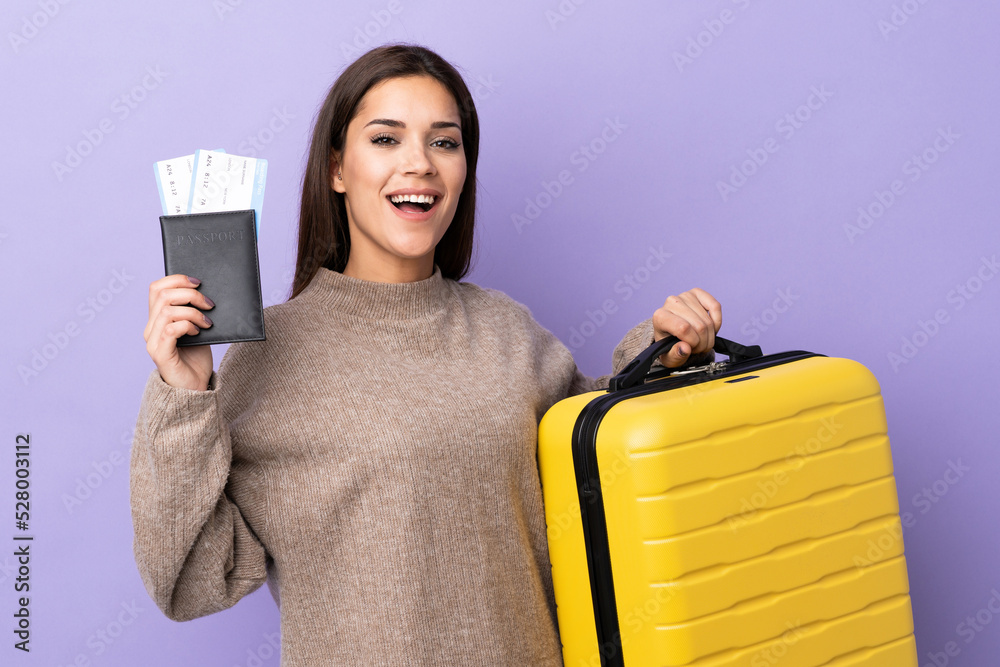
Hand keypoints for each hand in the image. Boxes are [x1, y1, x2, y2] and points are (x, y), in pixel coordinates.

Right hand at [144, 274, 215, 390]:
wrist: (195, 387)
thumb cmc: (196, 358)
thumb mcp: (197, 328)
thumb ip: (193, 311)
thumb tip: (206, 291)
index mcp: (157, 319)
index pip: (156, 288)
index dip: (176, 279)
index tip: (199, 282)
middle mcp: (151, 329)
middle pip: (162, 295)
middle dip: (190, 293)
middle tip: (209, 303)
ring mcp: (153, 341)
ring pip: (167, 310)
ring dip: (193, 312)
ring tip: (207, 322)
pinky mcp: (160, 354)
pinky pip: (170, 329)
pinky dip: (188, 325)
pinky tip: (199, 331)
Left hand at [651, 288, 721, 367]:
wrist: (671, 333)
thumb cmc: (669, 345)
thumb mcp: (669, 357)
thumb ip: (675, 356)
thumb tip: (685, 348)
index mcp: (660, 317)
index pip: (683, 328)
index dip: (692, 342)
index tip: (690, 348)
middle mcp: (671, 302)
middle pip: (699, 326)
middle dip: (702, 343)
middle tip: (697, 347)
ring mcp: (685, 296)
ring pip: (707, 320)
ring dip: (709, 336)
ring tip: (700, 340)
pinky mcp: (697, 293)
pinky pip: (715, 307)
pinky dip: (717, 322)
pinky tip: (710, 328)